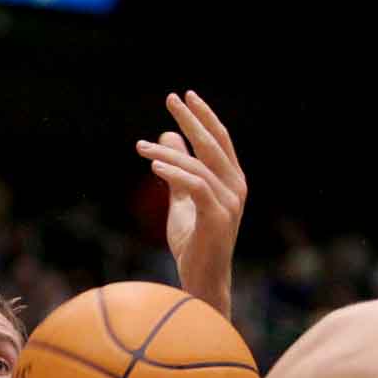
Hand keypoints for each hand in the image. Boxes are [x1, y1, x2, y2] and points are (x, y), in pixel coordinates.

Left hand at [139, 91, 246, 318]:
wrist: (202, 281)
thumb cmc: (194, 243)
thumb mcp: (182, 199)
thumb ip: (176, 169)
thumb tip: (165, 136)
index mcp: (232, 181)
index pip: (219, 140)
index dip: (203, 117)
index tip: (184, 96)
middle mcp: (236, 188)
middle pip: (213, 144)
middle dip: (192, 119)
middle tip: (171, 98)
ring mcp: (230, 203)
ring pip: (198, 166)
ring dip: (167, 152)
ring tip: (140, 146)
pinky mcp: (217, 218)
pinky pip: (195, 187)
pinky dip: (175, 173)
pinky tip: (154, 166)